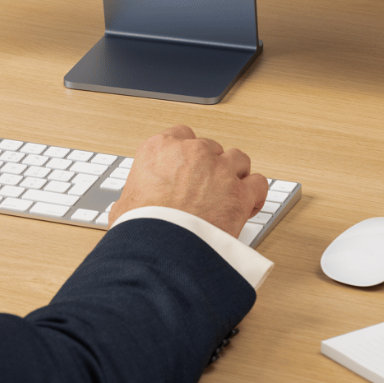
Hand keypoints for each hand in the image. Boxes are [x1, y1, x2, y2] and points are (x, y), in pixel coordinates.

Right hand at [109, 124, 267, 238]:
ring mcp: (219, 169)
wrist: (162, 248)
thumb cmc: (141, 227)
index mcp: (159, 148)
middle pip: (210, 147)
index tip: (187, 168)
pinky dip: (255, 193)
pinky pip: (258, 183)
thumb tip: (129, 209)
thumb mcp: (125, 205)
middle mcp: (192, 152)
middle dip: (210, 166)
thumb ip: (133, 196)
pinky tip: (249, 204)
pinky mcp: (240, 192)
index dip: (186, 154)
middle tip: (206, 188)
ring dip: (235, 174)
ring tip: (229, 192)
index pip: (181, 135)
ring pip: (238, 159)